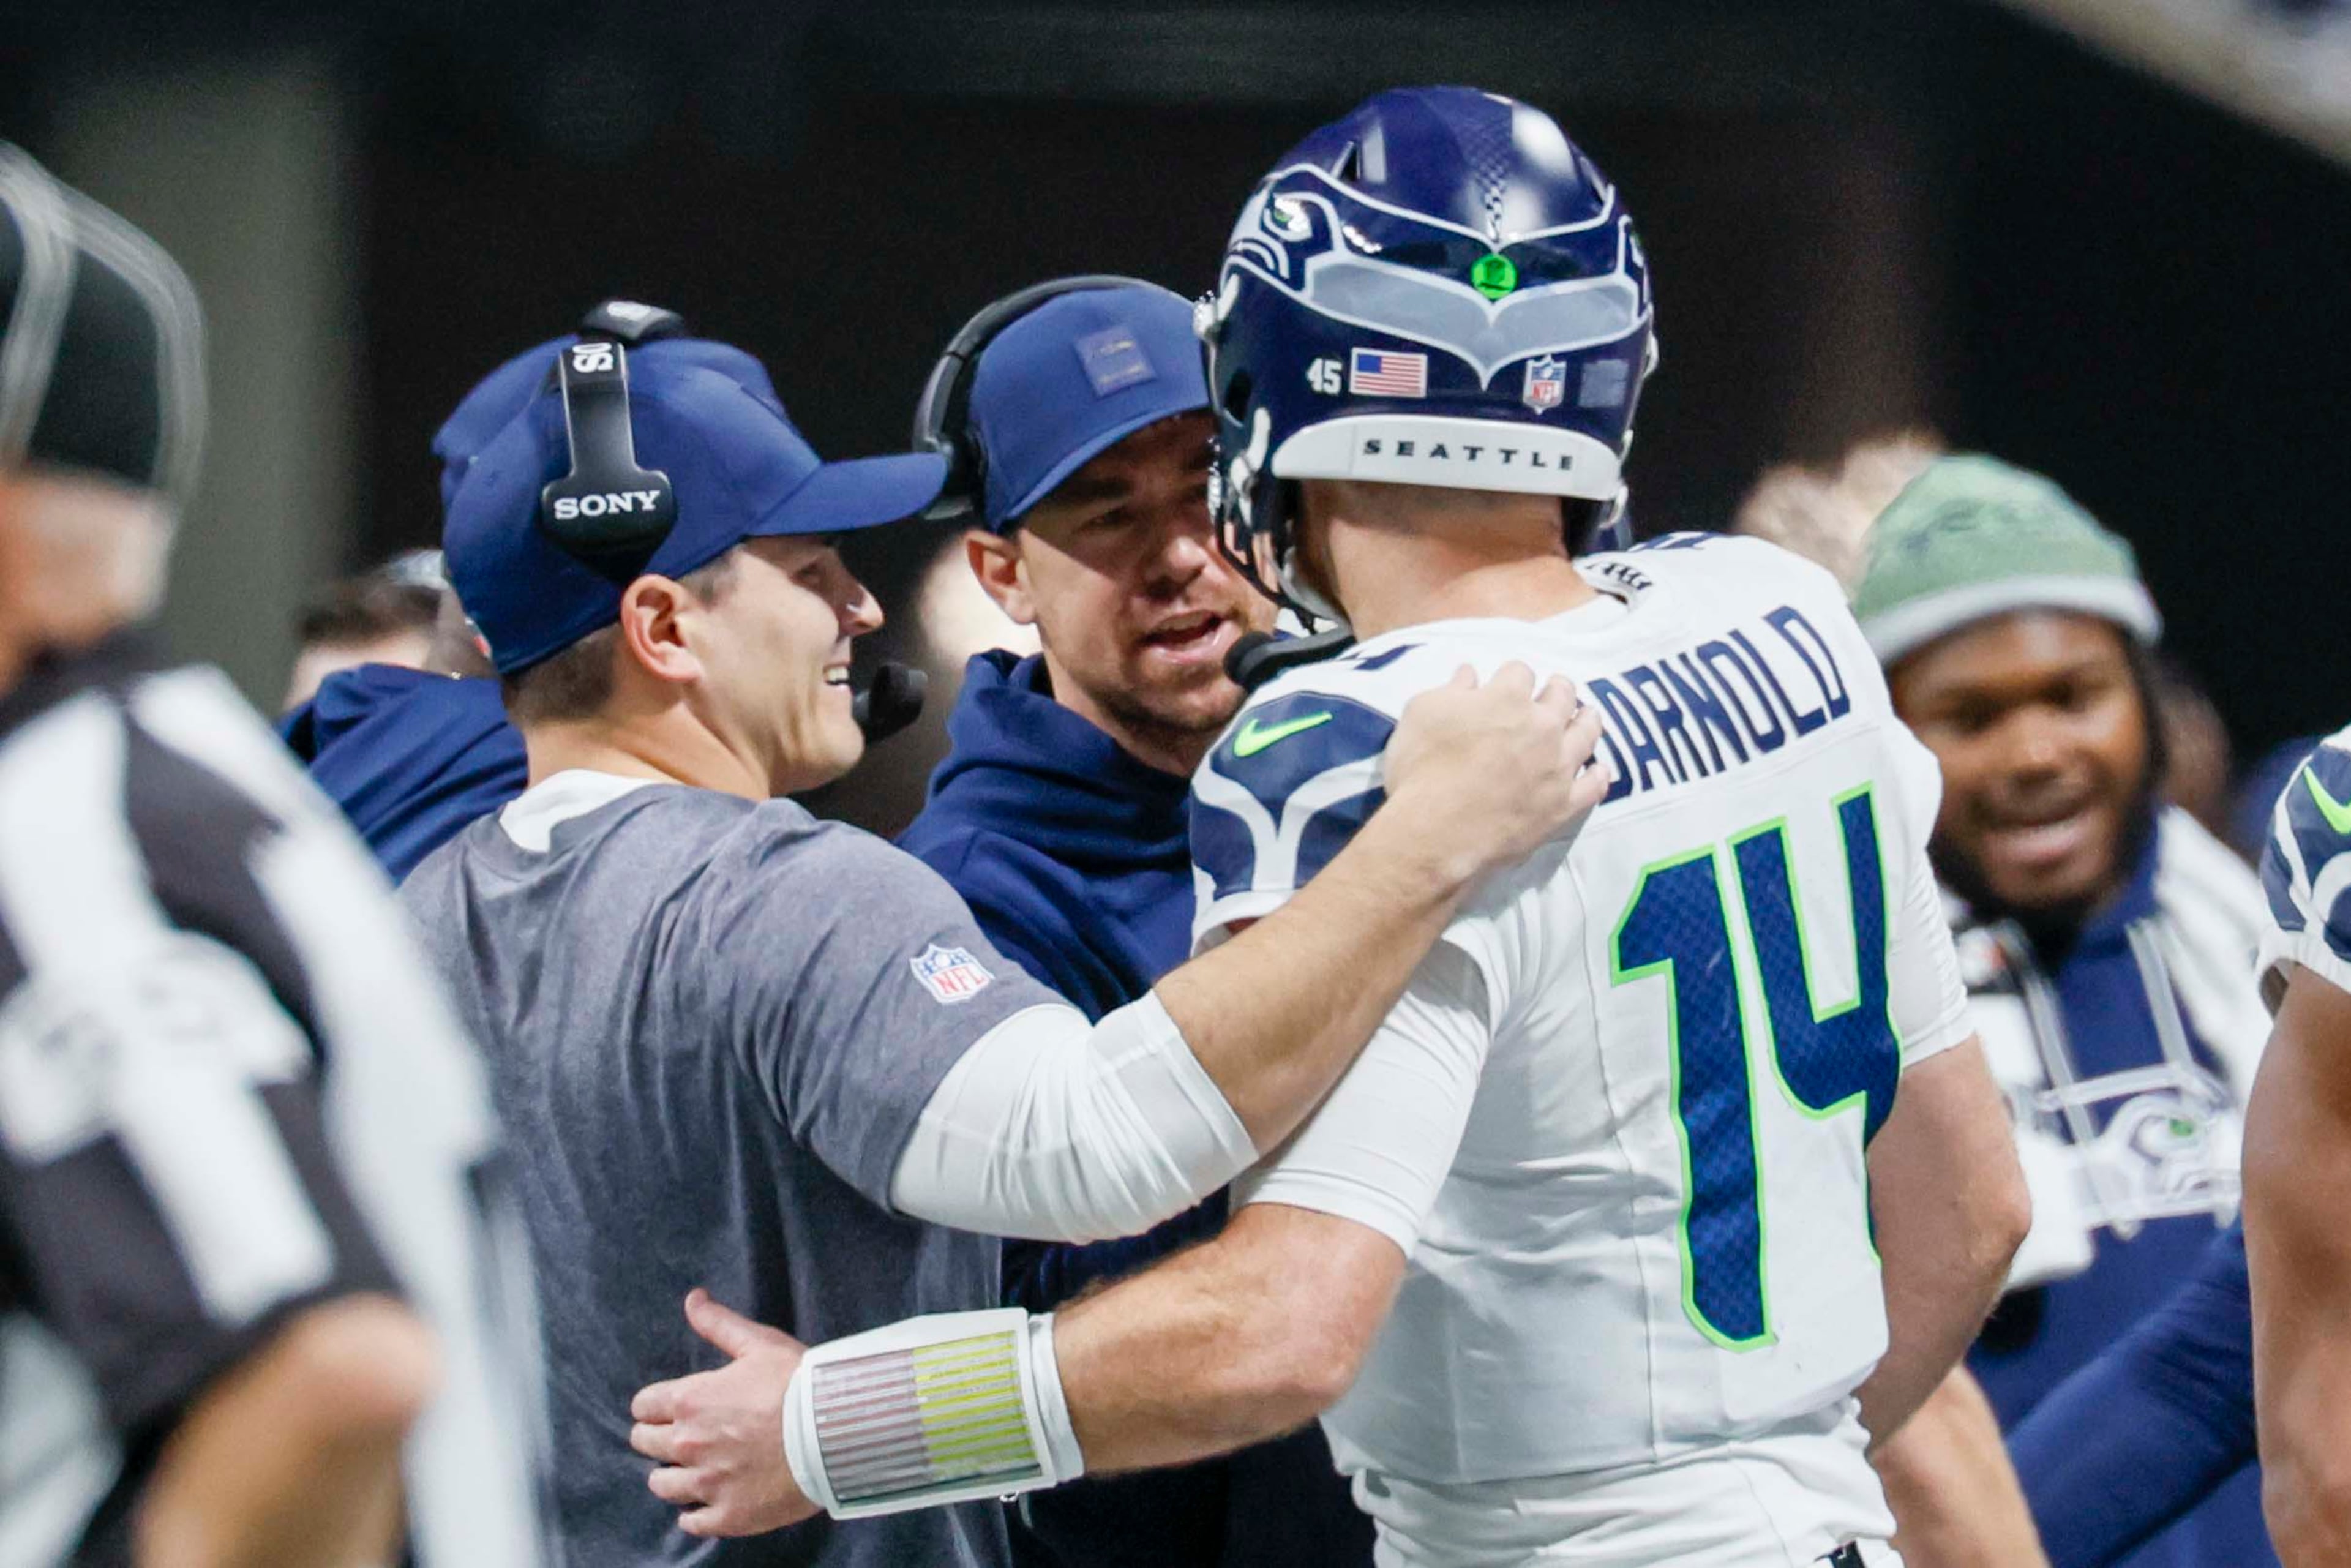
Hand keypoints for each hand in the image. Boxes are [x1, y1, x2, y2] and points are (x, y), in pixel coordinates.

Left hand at [629, 1289, 814, 1537]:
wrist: (836, 1430)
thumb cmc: (799, 1382)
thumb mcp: (759, 1343)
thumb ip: (719, 1324)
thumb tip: (692, 1298)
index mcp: (690, 1400)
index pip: (643, 1406)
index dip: (654, 1405)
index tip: (670, 1408)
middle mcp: (688, 1444)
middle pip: (645, 1444)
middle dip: (658, 1437)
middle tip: (683, 1436)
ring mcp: (706, 1483)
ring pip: (661, 1485)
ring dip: (672, 1476)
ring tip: (693, 1471)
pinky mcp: (728, 1514)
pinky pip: (692, 1522)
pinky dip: (695, 1514)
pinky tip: (706, 1505)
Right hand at [1382, 663, 1610, 880]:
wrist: (1434, 833)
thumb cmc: (1421, 769)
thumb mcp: (1422, 714)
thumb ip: (1451, 690)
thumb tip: (1470, 674)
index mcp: (1508, 697)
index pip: (1520, 672)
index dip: (1510, 678)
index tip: (1504, 685)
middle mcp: (1543, 726)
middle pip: (1563, 696)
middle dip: (1557, 690)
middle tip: (1554, 692)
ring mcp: (1558, 766)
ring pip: (1587, 734)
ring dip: (1587, 720)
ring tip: (1587, 717)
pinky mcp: (1564, 805)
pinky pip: (1593, 786)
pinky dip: (1597, 775)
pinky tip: (1598, 770)